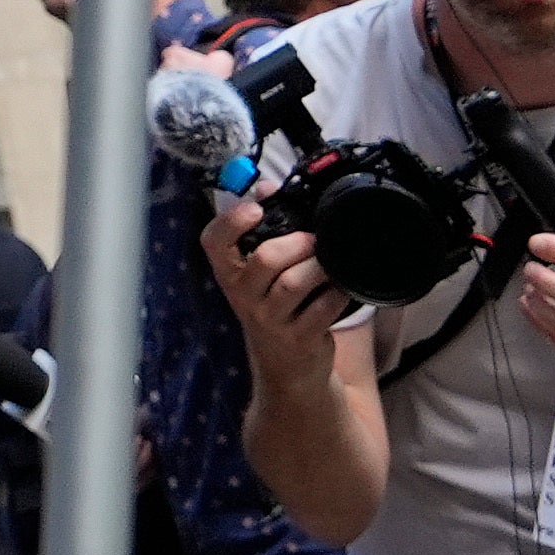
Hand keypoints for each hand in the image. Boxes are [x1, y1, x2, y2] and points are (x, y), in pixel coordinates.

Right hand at [200, 189, 347, 355]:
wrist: (286, 367)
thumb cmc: (274, 307)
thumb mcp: (260, 274)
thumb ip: (264, 228)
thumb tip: (267, 186)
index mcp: (230, 273)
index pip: (213, 242)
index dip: (231, 222)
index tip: (256, 210)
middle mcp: (243, 296)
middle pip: (265, 259)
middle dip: (297, 242)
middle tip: (314, 239)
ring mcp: (270, 320)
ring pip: (294, 283)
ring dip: (319, 267)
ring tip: (330, 262)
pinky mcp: (299, 339)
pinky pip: (322, 309)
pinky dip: (336, 294)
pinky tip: (341, 288)